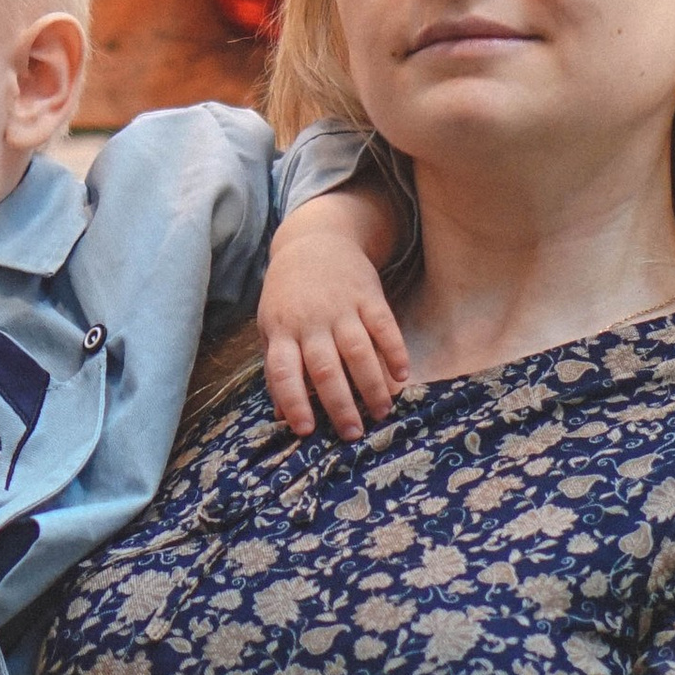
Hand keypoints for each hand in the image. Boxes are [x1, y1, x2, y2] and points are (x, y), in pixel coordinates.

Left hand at [258, 187, 409, 439]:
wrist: (315, 241)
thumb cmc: (289, 295)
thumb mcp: (271, 326)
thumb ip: (276, 366)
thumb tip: (280, 413)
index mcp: (281, 331)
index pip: (283, 372)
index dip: (293, 401)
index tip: (306, 430)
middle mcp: (311, 322)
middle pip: (325, 368)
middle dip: (339, 404)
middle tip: (352, 434)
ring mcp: (341, 308)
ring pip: (358, 351)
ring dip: (371, 385)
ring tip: (381, 413)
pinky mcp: (368, 296)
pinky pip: (385, 327)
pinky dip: (395, 352)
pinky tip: (402, 376)